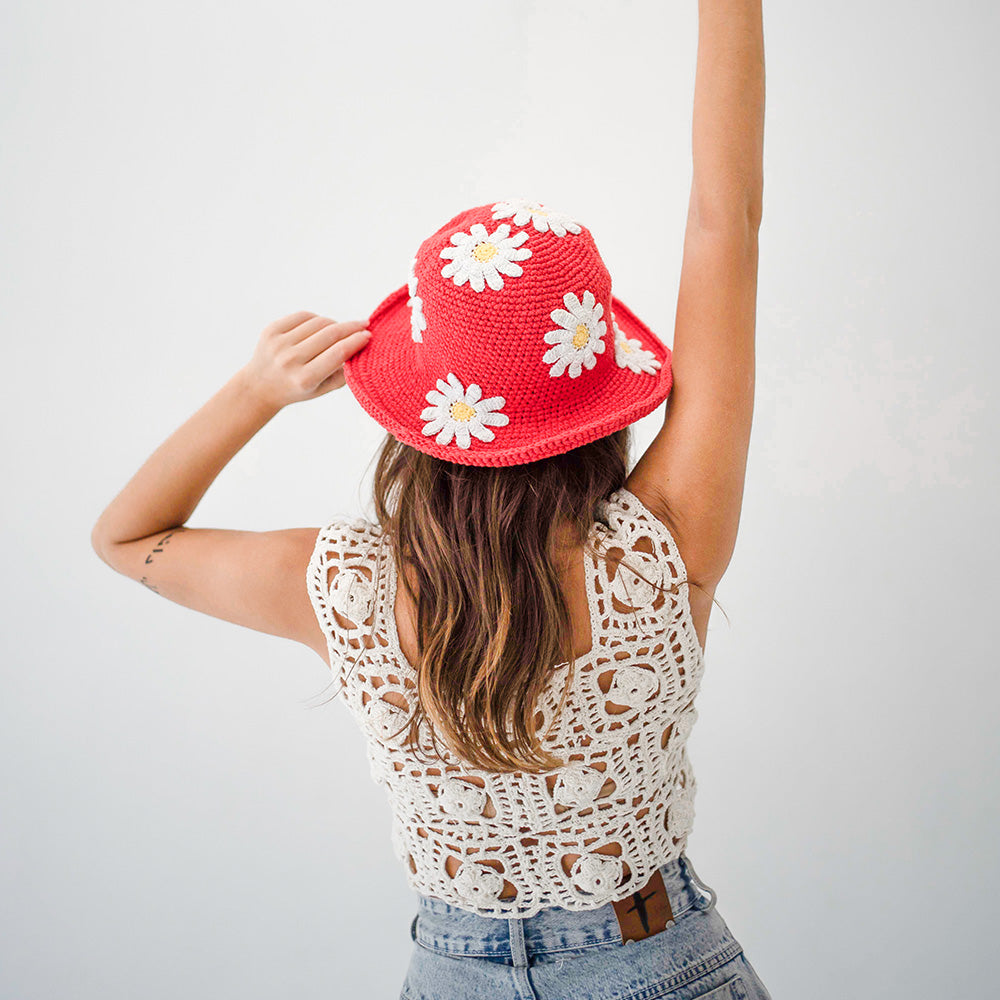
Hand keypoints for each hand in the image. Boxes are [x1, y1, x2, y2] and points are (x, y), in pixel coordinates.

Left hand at [241, 311, 370, 408]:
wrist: (259, 386)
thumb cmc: (296, 389)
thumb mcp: (322, 389)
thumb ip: (343, 374)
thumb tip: (361, 349)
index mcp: (305, 378)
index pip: (339, 352)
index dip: (357, 340)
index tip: (368, 335)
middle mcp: (290, 360)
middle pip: (331, 334)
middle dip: (351, 327)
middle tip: (364, 324)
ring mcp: (279, 343)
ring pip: (318, 322)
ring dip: (334, 324)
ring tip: (340, 330)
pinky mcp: (271, 330)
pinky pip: (303, 316)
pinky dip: (316, 319)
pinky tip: (320, 326)